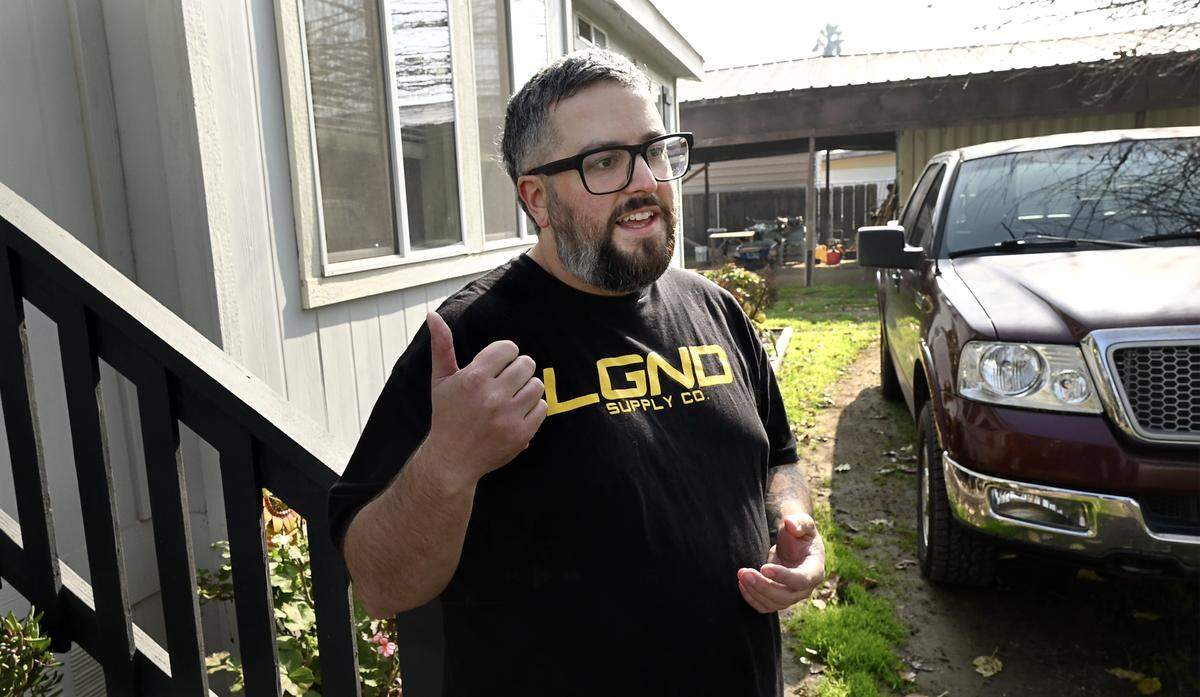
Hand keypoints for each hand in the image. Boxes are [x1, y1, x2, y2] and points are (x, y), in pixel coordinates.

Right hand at [423, 312, 547, 484]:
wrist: (451, 460)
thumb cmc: (447, 415)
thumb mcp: (441, 380)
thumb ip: (441, 345)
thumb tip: (432, 313)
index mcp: (473, 378)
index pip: (509, 348)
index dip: (506, 354)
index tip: (498, 365)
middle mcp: (492, 396)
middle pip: (527, 364)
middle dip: (518, 369)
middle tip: (507, 381)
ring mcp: (508, 416)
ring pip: (537, 385)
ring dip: (527, 388)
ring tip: (512, 397)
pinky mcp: (521, 434)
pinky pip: (542, 407)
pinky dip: (533, 409)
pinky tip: (517, 413)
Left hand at [737, 513, 825, 613]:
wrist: (792, 543)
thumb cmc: (798, 532)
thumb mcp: (803, 522)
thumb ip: (799, 522)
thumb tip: (790, 524)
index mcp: (815, 570)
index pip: (801, 579)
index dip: (783, 576)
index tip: (764, 567)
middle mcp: (806, 588)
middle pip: (785, 596)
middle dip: (763, 586)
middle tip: (744, 572)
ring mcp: (792, 596)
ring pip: (774, 604)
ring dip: (755, 592)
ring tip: (741, 574)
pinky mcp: (779, 599)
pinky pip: (765, 606)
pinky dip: (752, 598)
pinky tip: (741, 584)